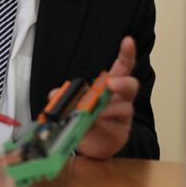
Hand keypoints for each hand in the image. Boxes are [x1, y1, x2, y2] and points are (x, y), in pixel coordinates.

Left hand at [49, 36, 138, 159]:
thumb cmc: (89, 119)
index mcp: (110, 86)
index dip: (127, 53)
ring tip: (97, 111)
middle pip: (131, 85)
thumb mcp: (75, 105)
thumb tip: (54, 94)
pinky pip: (116, 125)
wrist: (93, 145)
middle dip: (123, 82)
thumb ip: (65, 97)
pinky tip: (96, 122)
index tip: (128, 41)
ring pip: (125, 107)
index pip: (122, 67)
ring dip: (109, 108)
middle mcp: (120, 98)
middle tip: (110, 84)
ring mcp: (122, 115)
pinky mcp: (121, 131)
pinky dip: (105, 123)